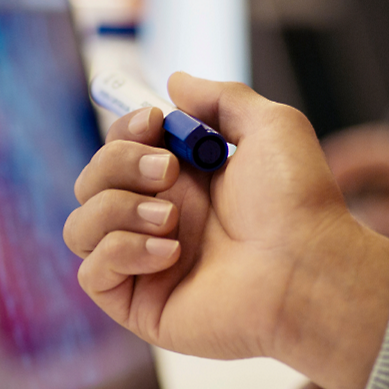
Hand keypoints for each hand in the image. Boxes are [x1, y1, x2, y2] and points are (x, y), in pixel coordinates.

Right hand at [63, 74, 388, 388]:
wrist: (309, 268)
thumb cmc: (299, 203)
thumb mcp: (270, 126)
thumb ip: (221, 97)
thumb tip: (174, 83)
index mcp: (183, 182)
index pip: (119, 149)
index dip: (124, 129)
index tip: (153, 122)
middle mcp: (158, 221)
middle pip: (91, 180)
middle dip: (120, 162)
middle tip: (169, 172)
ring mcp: (146, 264)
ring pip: (80, 226)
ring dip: (118, 208)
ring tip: (171, 219)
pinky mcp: (140, 305)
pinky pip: (91, 273)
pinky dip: (121, 252)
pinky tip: (169, 252)